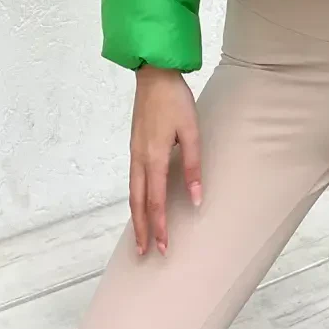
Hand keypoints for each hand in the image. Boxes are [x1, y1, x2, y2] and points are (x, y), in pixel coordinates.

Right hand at [130, 67, 202, 256]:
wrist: (154, 75)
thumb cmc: (175, 101)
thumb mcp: (190, 131)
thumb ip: (192, 165)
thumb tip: (195, 197)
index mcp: (153, 158)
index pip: (156, 201)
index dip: (159, 226)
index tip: (164, 247)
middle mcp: (139, 159)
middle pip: (138, 203)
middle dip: (142, 229)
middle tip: (145, 253)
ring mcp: (134, 152)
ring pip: (133, 193)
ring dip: (137, 216)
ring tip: (140, 236)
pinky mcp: (135, 145)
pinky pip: (133, 180)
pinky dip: (135, 198)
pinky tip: (141, 202)